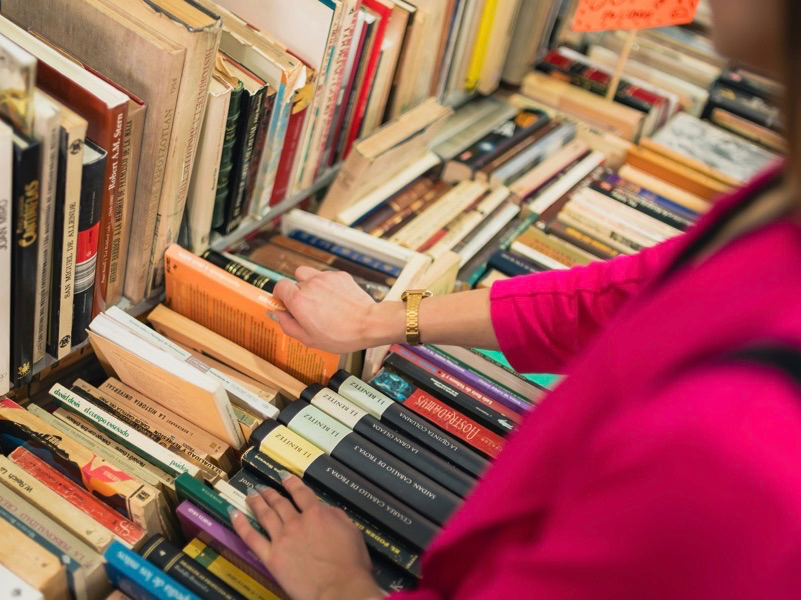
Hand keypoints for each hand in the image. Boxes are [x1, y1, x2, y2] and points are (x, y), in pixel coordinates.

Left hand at [231, 475, 380, 599]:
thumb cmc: (350, 564)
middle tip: (262, 487)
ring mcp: (281, 539)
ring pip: (264, 515)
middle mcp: (296, 522)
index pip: (301, 492)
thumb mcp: (352, 531)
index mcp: (317, 514)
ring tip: (250, 494)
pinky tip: (234, 514)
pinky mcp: (271, 557)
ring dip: (256, 502)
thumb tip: (325, 509)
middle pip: (280, 502)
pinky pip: (251, 537)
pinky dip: (241, 524)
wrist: (339, 588)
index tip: (283, 476)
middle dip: (270, 493)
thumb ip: (336, 515)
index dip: (291, 482)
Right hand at [272, 266, 403, 352]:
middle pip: (295, 282)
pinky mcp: (339, 275)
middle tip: (309, 308)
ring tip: (320, 300)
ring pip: (308, 274)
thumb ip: (288, 325)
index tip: (286, 304)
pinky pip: (326, 276)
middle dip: (298, 293)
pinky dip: (327, 285)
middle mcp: (310, 284)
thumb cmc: (341, 335)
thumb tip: (278, 314)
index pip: (279, 286)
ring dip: (310, 284)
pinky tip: (336, 299)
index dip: (281, 295)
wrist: (369, 324)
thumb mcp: (309, 339)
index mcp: (298, 300)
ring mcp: (325, 278)